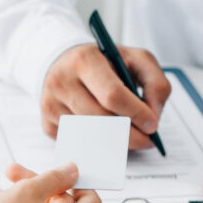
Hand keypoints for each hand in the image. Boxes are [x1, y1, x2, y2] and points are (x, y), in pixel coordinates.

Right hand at [41, 43, 171, 149]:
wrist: (64, 61)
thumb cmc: (104, 62)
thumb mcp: (136, 59)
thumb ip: (155, 83)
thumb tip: (153, 117)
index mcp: (84, 60)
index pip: (112, 95)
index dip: (136, 114)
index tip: (152, 125)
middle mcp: (61, 81)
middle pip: (101, 120)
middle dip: (129, 135)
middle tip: (146, 140)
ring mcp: (50, 104)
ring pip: (89, 135)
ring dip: (114, 141)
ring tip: (129, 136)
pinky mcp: (46, 123)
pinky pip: (77, 142)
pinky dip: (95, 142)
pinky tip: (104, 132)